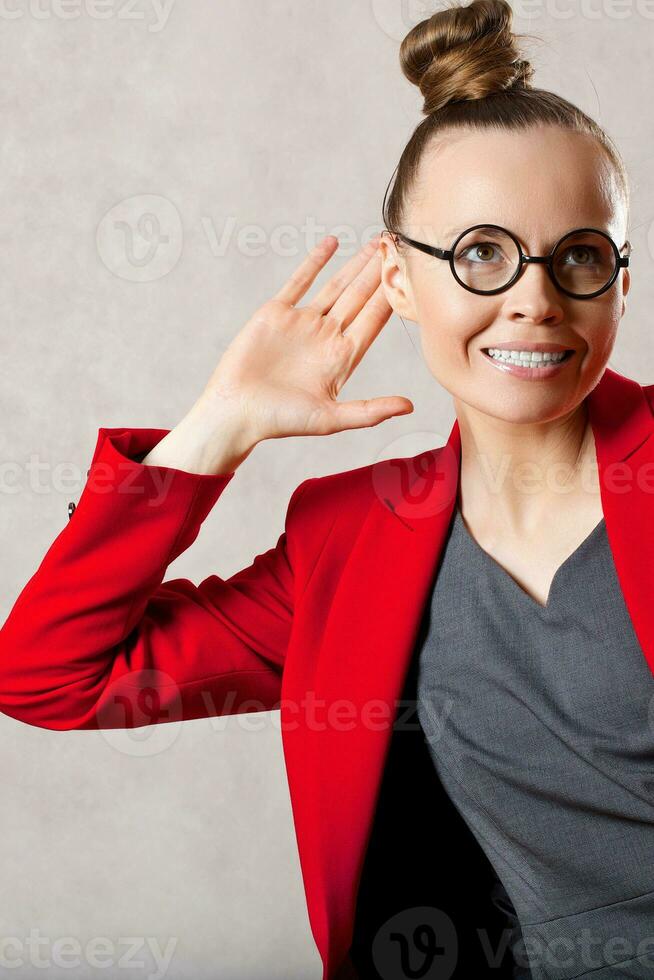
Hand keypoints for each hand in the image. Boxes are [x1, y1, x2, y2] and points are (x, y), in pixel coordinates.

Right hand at [197, 234, 413, 441]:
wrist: (236, 411)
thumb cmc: (281, 420)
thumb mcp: (331, 419)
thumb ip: (371, 411)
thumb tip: (409, 408)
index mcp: (342, 358)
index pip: (374, 321)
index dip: (392, 298)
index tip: (411, 275)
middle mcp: (326, 337)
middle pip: (360, 298)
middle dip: (379, 273)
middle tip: (398, 246)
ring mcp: (302, 323)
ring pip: (336, 286)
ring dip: (355, 265)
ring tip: (376, 242)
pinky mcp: (276, 313)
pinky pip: (299, 281)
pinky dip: (315, 262)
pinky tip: (332, 243)